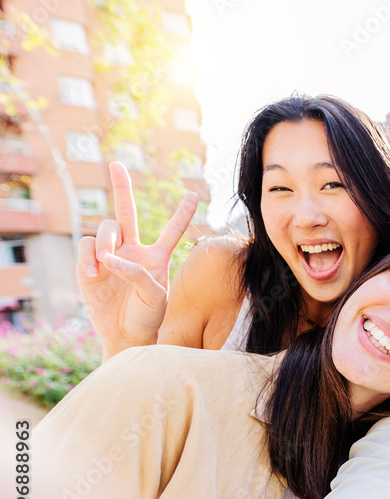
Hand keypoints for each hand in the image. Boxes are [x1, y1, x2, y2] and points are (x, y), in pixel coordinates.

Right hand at [77, 162, 198, 358]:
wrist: (124, 334)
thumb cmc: (147, 317)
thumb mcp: (156, 298)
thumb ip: (139, 275)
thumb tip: (112, 259)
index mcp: (157, 257)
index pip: (172, 230)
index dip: (182, 213)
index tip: (195, 194)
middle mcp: (133, 250)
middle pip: (127, 212)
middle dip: (121, 188)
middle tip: (117, 164)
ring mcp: (109, 255)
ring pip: (105, 228)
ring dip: (106, 242)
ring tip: (107, 264)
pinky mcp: (89, 264)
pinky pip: (85, 246)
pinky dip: (88, 257)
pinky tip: (94, 273)